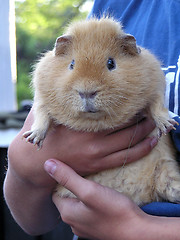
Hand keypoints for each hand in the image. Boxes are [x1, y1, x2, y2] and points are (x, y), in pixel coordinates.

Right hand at [8, 107, 155, 189]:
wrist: (37, 164)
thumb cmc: (44, 136)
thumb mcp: (44, 113)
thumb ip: (53, 99)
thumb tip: (52, 80)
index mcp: (83, 126)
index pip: (114, 114)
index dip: (129, 107)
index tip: (138, 99)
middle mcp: (94, 141)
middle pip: (127, 128)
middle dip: (142, 119)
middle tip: (150, 109)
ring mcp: (99, 156)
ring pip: (130, 144)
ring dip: (146, 133)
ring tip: (155, 124)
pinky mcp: (99, 165)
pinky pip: (126, 158)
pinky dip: (141, 150)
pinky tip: (151, 142)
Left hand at [44, 159, 146, 239]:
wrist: (139, 233)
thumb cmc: (115, 211)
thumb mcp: (89, 190)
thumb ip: (68, 178)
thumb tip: (48, 164)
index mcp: (67, 213)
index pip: (55, 191)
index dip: (61, 177)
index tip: (70, 166)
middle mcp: (73, 222)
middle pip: (66, 197)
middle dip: (72, 184)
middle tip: (83, 170)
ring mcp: (86, 226)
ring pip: (78, 203)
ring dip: (83, 191)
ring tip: (93, 179)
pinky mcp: (98, 226)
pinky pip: (89, 209)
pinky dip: (91, 200)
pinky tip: (101, 194)